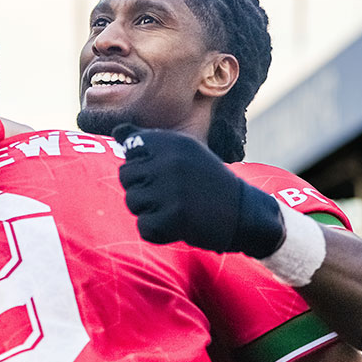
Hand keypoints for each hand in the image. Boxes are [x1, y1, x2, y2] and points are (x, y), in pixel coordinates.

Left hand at [113, 124, 284, 257]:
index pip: (130, 150)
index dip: (143, 165)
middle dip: (142, 188)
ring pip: (131, 201)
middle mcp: (170, 162)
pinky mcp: (175, 218)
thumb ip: (148, 140)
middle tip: (170, 193)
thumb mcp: (183, 151)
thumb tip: (117, 131)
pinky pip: (144, 227)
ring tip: (174, 207)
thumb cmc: (206, 180)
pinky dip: (157, 231)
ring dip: (149, 210)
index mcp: (171, 142)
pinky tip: (177, 224)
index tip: (164, 172)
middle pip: (125, 176)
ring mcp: (172, 190)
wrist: (245, 213)